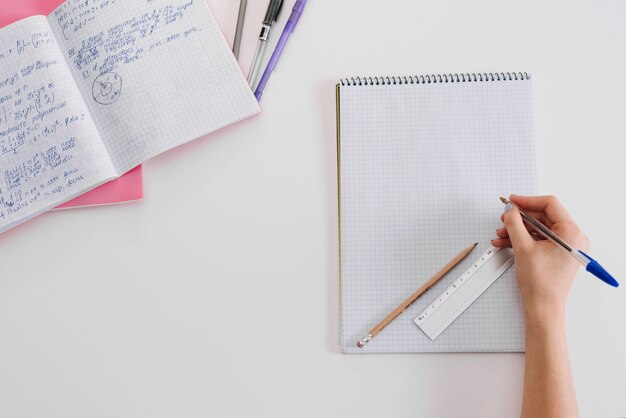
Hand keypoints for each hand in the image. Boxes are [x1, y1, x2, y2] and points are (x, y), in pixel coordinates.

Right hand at [491, 195, 589, 322]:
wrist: (542, 307)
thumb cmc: (540, 283)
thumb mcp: (523, 247)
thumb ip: (515, 224)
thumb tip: (510, 210)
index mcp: (571, 233)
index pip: (550, 205)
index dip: (527, 201)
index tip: (512, 201)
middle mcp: (572, 238)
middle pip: (543, 216)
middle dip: (519, 219)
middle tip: (504, 219)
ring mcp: (566, 246)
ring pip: (538, 228)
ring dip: (518, 230)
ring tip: (501, 235)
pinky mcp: (558, 253)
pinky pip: (539, 239)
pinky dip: (522, 239)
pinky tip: (505, 243)